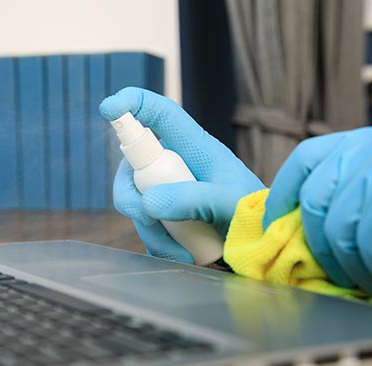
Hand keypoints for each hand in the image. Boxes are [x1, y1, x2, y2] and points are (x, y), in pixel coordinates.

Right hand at [100, 87, 263, 263]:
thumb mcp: (229, 203)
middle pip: (132, 166)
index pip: (161, 114)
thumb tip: (148, 203)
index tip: (109, 107)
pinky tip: (184, 256)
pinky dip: (160, 246)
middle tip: (146, 218)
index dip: (133, 103)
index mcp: (194, 147)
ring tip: (184, 253)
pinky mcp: (167, 216)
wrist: (263, 245)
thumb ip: (194, 200)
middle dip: (130, 196)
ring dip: (152, 233)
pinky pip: (146, 228)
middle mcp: (177, 164)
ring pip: (136, 203)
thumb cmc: (254, 213)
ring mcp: (169, 190)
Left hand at [263, 123, 371, 297]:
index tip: (275, 224)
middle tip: (331, 272)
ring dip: (349, 267)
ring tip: (367, 281)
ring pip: (336, 229)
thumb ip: (354, 190)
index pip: (305, 159)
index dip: (283, 194)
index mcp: (366, 141)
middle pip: (313, 200)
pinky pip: (367, 245)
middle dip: (315, 245)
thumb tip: (305, 224)